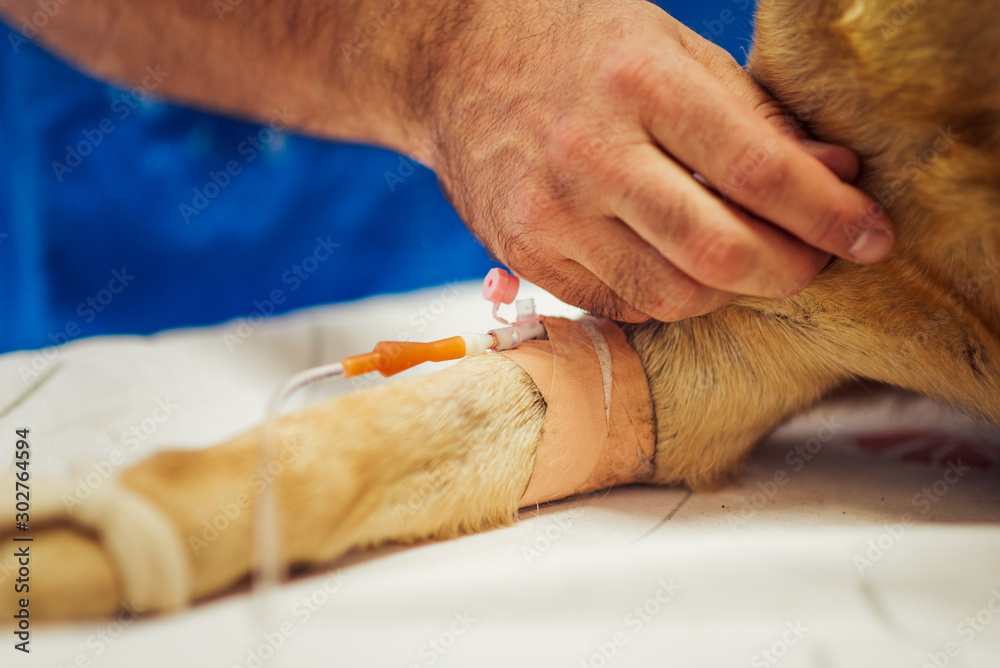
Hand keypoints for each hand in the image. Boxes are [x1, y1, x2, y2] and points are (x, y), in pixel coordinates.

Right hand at [420, 0, 893, 321]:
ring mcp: (551, 212)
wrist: (456, 62)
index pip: (761, 170)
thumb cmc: (575, 46)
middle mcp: (592, 154)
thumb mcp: (670, 49)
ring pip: (673, 295)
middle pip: (721, 253)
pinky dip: (667, 296)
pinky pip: (620, 304)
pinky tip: (676, 266)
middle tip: (813, 261)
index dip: (829, 214)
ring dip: (730, 292)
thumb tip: (836, 175)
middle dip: (790, 271)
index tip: (872, 238)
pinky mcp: (524, 252)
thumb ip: (754, 116)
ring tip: (746, 262)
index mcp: (641, 83)